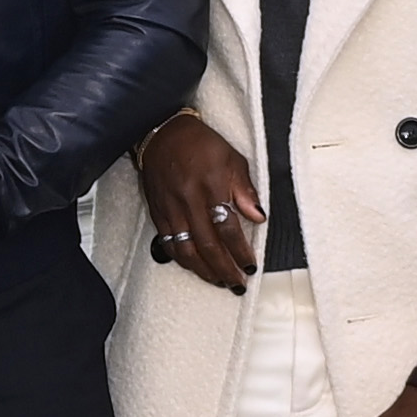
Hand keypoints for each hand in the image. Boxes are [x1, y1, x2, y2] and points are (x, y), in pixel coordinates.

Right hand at [137, 113, 259, 292]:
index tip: (250, 265)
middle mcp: (189, 200)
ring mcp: (171, 208)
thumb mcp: (232, 159)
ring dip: (204, 271)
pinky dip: (182, 260)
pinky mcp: (158, 212)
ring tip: (218, 281)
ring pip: (186, 250)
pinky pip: (168, 243)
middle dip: (225, 269)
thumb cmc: (199, 143)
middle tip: (237, 283)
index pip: (228, 228)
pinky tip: (194, 267)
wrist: (163, 133)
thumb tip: (258, 216)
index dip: (240, 251)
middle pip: (208, 245)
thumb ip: (245, 189)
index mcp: (211, 185)